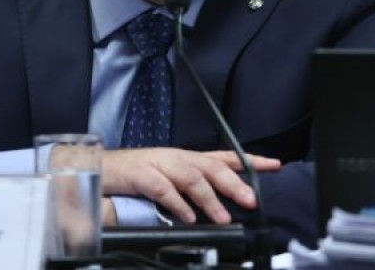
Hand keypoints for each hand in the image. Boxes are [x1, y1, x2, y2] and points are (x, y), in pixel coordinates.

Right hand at [101, 149, 280, 224]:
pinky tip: (186, 217)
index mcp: (186, 158)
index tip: (275, 165)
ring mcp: (159, 164)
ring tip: (222, 217)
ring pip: (191, 177)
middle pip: (211, 166)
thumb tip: (219, 207)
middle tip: (251, 200)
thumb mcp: (169, 180)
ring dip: (209, 198)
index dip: (250, 160)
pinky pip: (163, 189)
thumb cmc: (135, 176)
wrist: (100, 168)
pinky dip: (177, 204)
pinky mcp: (141, 174)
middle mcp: (177, 158)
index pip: (224, 156)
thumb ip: (192, 190)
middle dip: (234, 182)